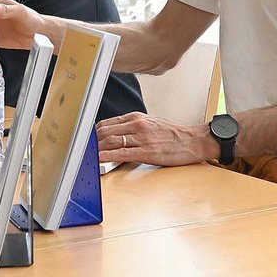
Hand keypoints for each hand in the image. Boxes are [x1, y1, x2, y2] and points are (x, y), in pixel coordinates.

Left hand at [96, 112, 216, 166]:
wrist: (193, 141)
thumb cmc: (173, 135)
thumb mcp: (151, 124)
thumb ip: (133, 127)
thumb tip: (115, 135)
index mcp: (137, 117)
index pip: (107, 123)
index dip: (94, 132)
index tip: (86, 139)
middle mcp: (137, 125)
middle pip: (106, 131)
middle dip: (92, 141)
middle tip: (82, 149)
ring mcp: (142, 138)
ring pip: (111, 141)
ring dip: (96, 149)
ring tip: (86, 156)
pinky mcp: (147, 152)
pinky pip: (122, 153)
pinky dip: (108, 156)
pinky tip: (99, 159)